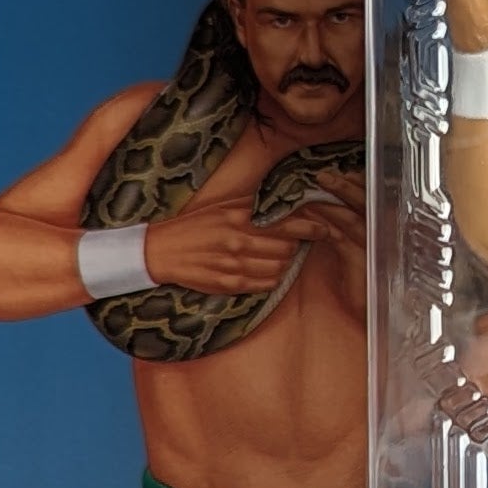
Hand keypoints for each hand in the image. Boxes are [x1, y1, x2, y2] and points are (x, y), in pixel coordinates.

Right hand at [139, 198, 299, 295]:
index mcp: (240, 218)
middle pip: (288, 248)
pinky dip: (272, 277)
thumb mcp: (224, 207)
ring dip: (284, 262)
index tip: (325, 229)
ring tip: (274, 255)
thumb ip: (256, 205)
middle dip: (295, 245)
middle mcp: (239, 241)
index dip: (313, 228)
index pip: (289, 224)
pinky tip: (265, 269)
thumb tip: (289, 203)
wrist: (162, 250)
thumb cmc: (196, 225)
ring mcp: (235, 265)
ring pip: (281, 267)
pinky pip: (267, 284)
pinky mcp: (230, 284)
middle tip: (290, 242)